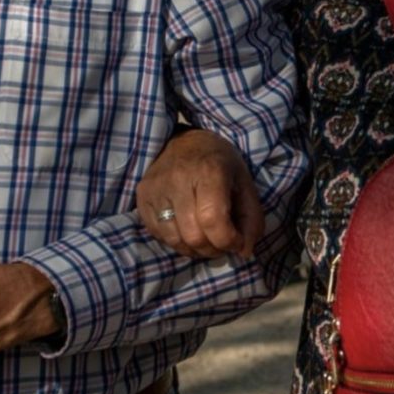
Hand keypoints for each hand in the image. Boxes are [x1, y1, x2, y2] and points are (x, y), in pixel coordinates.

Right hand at [136, 128, 264, 258]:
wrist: (182, 141)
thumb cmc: (218, 164)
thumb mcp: (244, 184)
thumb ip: (251, 219)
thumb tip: (244, 252)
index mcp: (209, 171)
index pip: (213, 220)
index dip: (228, 241)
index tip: (237, 242)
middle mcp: (178, 178)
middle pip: (193, 236)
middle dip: (212, 249)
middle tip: (221, 242)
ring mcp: (156, 188)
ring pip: (175, 240)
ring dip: (194, 250)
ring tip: (205, 239)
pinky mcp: (142, 197)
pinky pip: (158, 235)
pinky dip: (176, 241)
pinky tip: (186, 230)